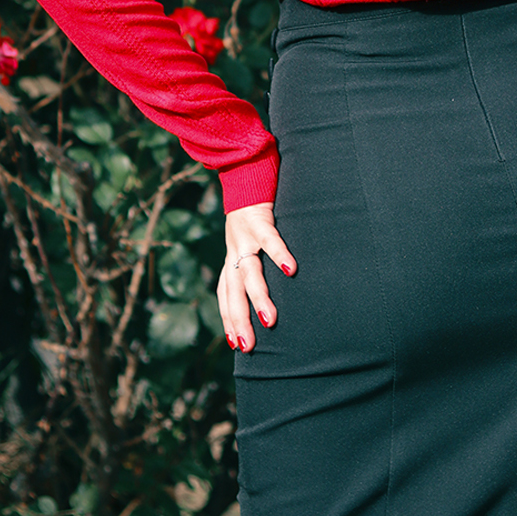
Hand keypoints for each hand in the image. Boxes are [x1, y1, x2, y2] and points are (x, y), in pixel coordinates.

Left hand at [216, 202, 296, 352]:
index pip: (225, 293)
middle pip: (232, 292)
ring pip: (249, 272)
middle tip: (248, 347)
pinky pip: (270, 239)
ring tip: (269, 320)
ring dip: (259, 297)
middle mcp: (234, 249)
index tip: (236, 344)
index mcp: (231, 255)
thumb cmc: (252, 206)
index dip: (229, 318)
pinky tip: (291, 270)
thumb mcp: (247, 236)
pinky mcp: (260, 219)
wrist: (245, 168)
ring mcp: (244, 236)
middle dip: (239, 320)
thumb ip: (253, 258)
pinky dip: (279, 255)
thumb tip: (267, 287)